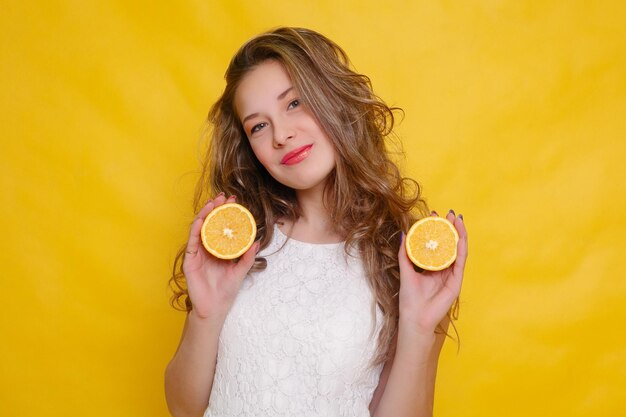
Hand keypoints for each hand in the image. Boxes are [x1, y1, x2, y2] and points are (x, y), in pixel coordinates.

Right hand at [182, 193, 258, 318]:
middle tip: (224, 196)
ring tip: (213, 202)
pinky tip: (201, 219)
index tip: (234, 201)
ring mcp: (197, 253)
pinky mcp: (189, 260)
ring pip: (199, 228)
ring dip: (205, 214)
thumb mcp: (240, 271)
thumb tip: (257, 242)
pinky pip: (192, 241)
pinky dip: (195, 229)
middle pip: (210, 223)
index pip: (221, 225)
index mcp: (218, 248)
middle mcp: (206, 247)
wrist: (214, 308)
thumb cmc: (226, 290)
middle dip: (216, 208)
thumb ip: (247, 257)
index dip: (226, 212)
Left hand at [397, 210, 467, 334]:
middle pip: (449, 244)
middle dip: (450, 227)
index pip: (437, 244)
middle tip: (447, 213)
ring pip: (458, 250)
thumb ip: (405, 253)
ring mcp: (451, 275)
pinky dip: (461, 249)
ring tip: (456, 219)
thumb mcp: (405, 271)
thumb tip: (403, 234)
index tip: (433, 215)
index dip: (436, 229)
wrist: (416, 319)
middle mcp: (443, 269)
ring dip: (459, 234)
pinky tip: (460, 237)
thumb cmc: (410, 300)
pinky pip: (460, 262)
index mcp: (432, 267)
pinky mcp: (456, 282)